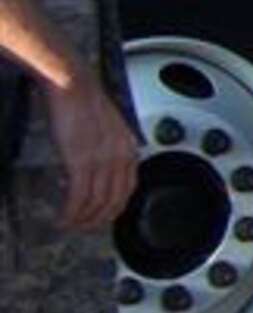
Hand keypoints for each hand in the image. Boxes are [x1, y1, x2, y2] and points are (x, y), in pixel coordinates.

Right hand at [46, 75, 139, 229]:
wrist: (73, 86)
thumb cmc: (85, 103)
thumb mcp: (109, 129)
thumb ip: (110, 150)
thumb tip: (102, 169)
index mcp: (129, 148)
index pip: (129, 189)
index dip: (115, 207)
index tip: (103, 215)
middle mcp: (120, 156)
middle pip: (114, 201)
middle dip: (98, 219)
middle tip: (83, 226)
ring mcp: (102, 160)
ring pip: (96, 203)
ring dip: (82, 219)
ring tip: (70, 224)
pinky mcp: (81, 161)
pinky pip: (78, 197)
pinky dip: (71, 212)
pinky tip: (63, 216)